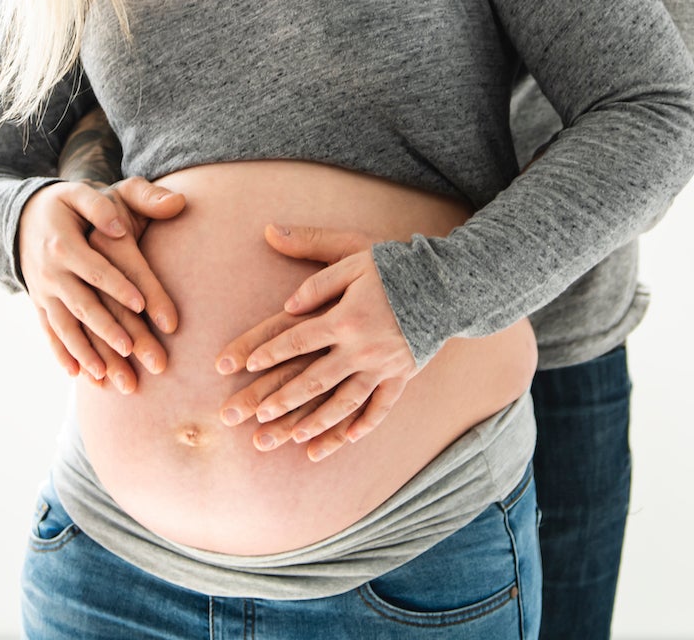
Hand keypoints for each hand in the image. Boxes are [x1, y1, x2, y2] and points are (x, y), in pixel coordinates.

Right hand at [18, 176, 185, 391]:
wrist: (23, 216)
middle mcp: (51, 271)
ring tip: (109, 376)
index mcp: (65, 243)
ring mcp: (43, 292)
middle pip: (83, 306)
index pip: (96, 269)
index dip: (119, 286)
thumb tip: (122, 225)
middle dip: (109, 331)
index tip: (142, 305)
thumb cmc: (68, 203)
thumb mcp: (82, 192)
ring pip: (66, 327)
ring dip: (86, 353)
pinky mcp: (40, 304)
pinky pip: (50, 332)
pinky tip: (78, 375)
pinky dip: (62, 354)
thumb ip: (106, 204)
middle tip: (134, 352)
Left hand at [215, 226, 417, 459]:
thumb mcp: (353, 254)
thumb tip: (284, 293)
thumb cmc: (396, 265)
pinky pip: (382, 407)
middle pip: (314, 380)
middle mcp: (361, 349)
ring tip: (294, 437)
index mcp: (344, 318)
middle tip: (256, 416)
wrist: (448, 282)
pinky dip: (364, 425)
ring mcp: (383, 366)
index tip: (245, 364)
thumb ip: (317, 271)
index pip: (296, 339)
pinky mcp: (403, 375)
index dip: (269, 351)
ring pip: (345, 401)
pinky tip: (346, 439)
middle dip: (282, 399)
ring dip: (318, 421)